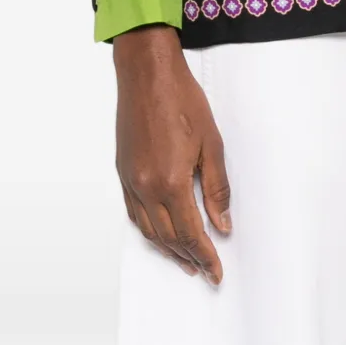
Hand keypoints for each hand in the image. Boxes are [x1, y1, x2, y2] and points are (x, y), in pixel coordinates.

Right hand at [113, 25, 231, 282]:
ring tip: (185, 262)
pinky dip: (148, 230)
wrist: (147, 73)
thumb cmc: (182, 99)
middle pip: (168, 237)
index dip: (204, 255)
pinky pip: (134, 213)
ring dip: (167, 249)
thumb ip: (217, 188)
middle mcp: (146, 187)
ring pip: (148, 230)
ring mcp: (130, 181)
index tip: (216, 270)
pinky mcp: (123, 171)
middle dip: (188, 257)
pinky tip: (159, 234)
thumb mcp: (211, 142)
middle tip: (205, 271)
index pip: (190, 233)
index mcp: (171, 181)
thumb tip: (222, 224)